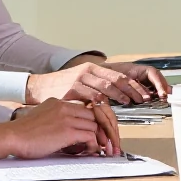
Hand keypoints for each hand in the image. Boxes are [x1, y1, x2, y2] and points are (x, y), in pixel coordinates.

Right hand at [0, 97, 123, 158]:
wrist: (11, 137)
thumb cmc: (23, 134)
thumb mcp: (43, 119)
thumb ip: (59, 121)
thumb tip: (76, 135)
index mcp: (58, 102)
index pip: (86, 108)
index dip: (95, 121)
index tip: (99, 132)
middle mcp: (64, 107)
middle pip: (95, 115)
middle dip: (103, 129)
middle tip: (106, 142)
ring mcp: (66, 118)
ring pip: (95, 125)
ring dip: (99, 139)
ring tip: (99, 149)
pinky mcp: (66, 131)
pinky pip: (90, 136)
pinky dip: (93, 145)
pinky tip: (89, 152)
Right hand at [27, 58, 166, 105]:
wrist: (37, 90)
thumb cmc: (58, 91)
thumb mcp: (78, 85)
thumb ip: (94, 89)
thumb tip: (112, 99)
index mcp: (90, 69)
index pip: (116, 75)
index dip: (132, 85)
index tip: (144, 93)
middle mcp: (86, 72)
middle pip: (114, 80)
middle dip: (131, 90)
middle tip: (143, 99)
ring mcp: (78, 82)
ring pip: (105, 89)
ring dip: (120, 98)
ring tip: (130, 103)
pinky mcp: (70, 93)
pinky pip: (90, 99)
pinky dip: (102, 107)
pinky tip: (109, 111)